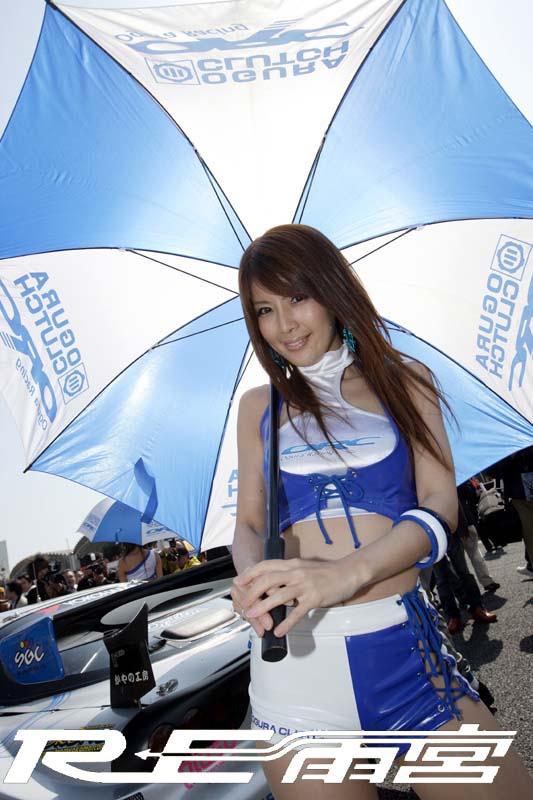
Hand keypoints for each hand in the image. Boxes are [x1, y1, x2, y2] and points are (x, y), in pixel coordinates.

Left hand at [233, 557, 359, 636]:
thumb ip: (288, 573)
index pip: (266, 566)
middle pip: (267, 580)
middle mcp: (296, 572)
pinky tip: (279, 631)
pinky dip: (287, 623)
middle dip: (252, 592)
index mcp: (292, 564)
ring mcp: (305, 585)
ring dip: (263, 607)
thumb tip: (271, 584)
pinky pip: (297, 612)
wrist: (348, 573)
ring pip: (279, 596)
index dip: (250, 574)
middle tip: (243, 604)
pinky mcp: (314, 598)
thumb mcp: (303, 567)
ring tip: (253, 616)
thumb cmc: (325, 572)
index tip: (239, 582)